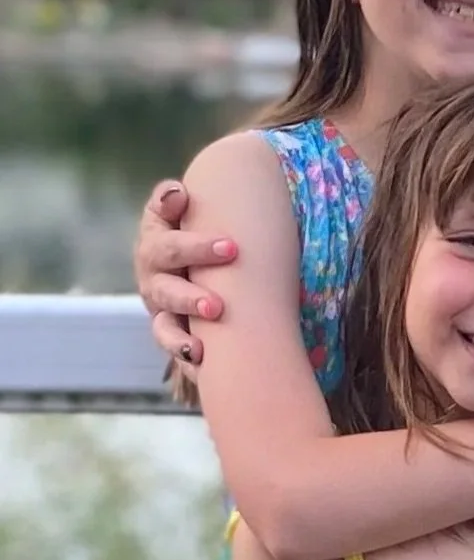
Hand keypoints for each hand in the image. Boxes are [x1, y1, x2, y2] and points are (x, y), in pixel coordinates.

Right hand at [134, 179, 237, 363]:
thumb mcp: (186, 210)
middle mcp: (154, 276)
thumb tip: (176, 193)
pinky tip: (203, 366)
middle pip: (165, 288)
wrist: (199, 251)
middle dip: (190, 297)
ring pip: (164, 325)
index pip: (168, 243)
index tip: (232, 249)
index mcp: (156, 241)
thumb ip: (176, 201)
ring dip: (179, 337)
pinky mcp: (170, 330)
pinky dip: (186, 360)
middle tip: (218, 307)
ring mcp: (160, 306)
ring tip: (199, 349)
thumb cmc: (198, 225)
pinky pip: (173, 349)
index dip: (196, 247)